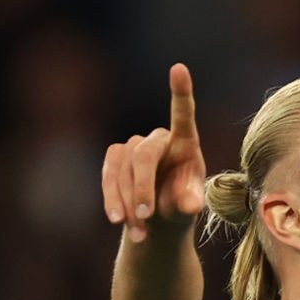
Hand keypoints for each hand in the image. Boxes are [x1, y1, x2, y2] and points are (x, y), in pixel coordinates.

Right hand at [102, 63, 206, 242]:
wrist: (158, 219)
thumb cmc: (181, 206)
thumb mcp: (189, 206)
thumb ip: (191, 202)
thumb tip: (191, 205)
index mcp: (186, 143)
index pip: (183, 114)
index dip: (180, 91)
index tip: (178, 68)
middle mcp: (160, 139)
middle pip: (145, 154)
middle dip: (143, 186)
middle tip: (145, 215)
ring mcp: (135, 147)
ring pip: (124, 168)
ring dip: (127, 201)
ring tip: (138, 230)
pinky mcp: (115, 159)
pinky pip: (109, 175)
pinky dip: (112, 199)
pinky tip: (118, 220)